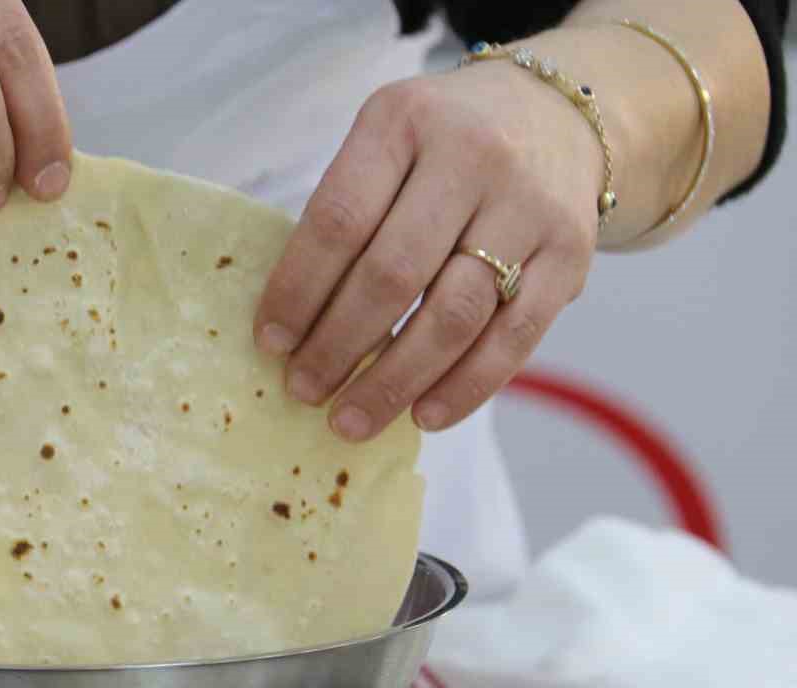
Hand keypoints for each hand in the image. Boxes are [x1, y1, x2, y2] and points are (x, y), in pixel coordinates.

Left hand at [253, 60, 604, 440]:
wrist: (556, 114)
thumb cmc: (440, 145)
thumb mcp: (385, 143)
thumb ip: (345, 216)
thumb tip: (292, 330)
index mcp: (403, 121)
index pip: (338, 221)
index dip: (297, 291)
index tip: (270, 343)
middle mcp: (472, 155)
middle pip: (392, 274)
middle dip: (337, 346)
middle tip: (303, 390)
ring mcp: (528, 205)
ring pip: (453, 315)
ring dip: (394, 380)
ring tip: (350, 419)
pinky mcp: (572, 254)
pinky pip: (514, 338)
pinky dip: (464, 387)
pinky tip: (424, 415)